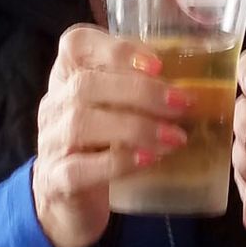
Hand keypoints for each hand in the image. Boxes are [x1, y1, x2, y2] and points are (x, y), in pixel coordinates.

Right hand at [31, 25, 188, 246]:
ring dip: (136, 127)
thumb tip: (195, 81)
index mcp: (67, 78)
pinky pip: (80, 168)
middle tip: (183, 103)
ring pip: (82, 123)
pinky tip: (149, 159)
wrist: (68, 202)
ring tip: (175, 137)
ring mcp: (50, 143)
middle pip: (85, 84)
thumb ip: (139, 90)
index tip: (157, 64)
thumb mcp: (115, 110)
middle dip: (140, 91)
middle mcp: (53, 105)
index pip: (74, 44)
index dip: (114, 48)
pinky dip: (118, 162)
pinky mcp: (55, 180)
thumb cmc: (100, 146)